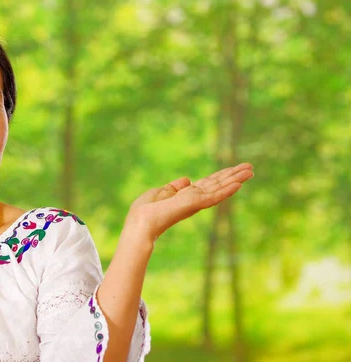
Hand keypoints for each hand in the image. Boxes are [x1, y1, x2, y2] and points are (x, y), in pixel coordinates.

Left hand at [122, 162, 253, 251]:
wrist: (140, 224)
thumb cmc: (144, 212)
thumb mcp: (159, 193)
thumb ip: (174, 188)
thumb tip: (187, 180)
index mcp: (185, 196)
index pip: (207, 184)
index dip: (220, 176)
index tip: (234, 169)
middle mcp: (194, 199)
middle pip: (217, 184)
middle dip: (233, 175)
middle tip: (250, 167)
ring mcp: (196, 202)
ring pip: (219, 188)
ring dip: (235, 179)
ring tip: (250, 171)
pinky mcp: (195, 204)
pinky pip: (214, 196)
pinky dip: (227, 190)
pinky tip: (239, 184)